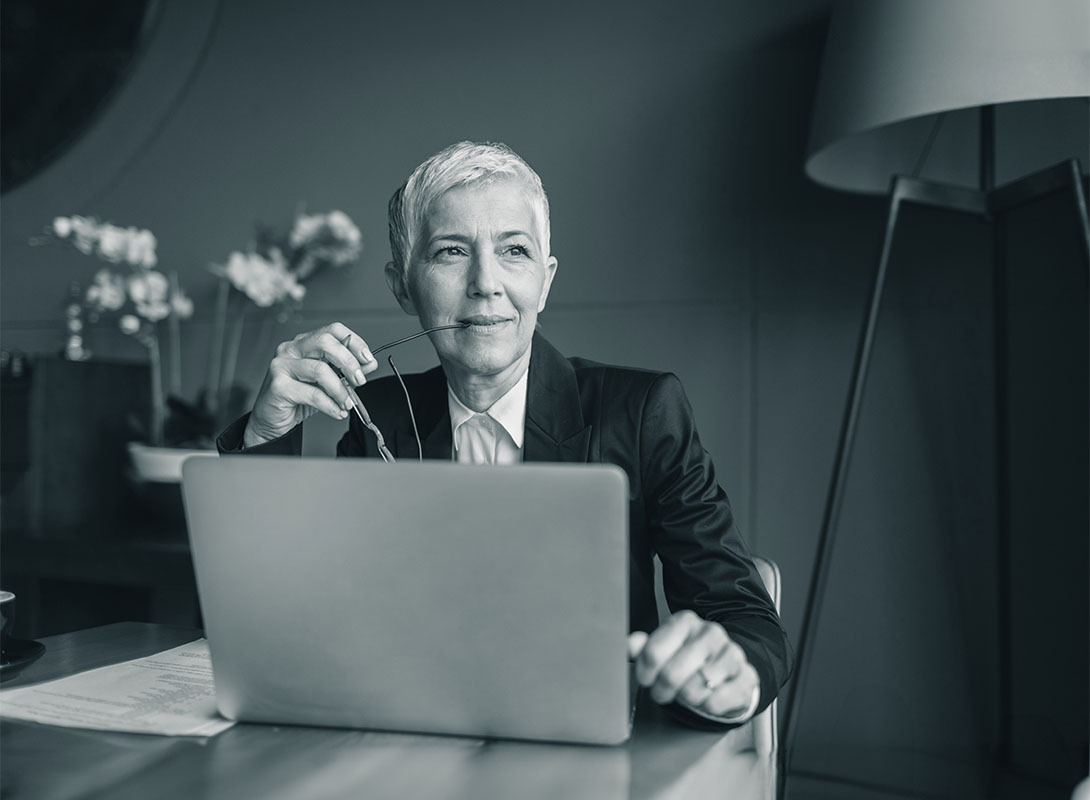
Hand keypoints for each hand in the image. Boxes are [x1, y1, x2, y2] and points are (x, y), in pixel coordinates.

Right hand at [243, 322, 377, 446]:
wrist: (271, 420)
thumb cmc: (297, 398)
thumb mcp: (327, 382)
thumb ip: (347, 371)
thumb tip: (369, 364)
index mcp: (304, 343)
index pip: (333, 330)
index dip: (354, 342)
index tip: (368, 359)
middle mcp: (291, 349)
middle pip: (326, 343)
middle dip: (349, 362)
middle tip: (359, 380)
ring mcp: (282, 366)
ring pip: (320, 370)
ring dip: (341, 389)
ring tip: (347, 403)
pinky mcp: (278, 386)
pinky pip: (312, 394)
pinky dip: (330, 405)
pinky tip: (337, 411)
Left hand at [628, 610, 758, 719]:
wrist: (729, 666)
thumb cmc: (690, 658)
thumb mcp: (664, 648)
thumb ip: (643, 647)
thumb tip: (630, 644)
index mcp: (685, 622)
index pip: (652, 653)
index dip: (644, 673)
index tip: (646, 679)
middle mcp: (710, 633)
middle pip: (671, 674)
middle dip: (662, 690)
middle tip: (662, 692)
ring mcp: (732, 653)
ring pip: (695, 688)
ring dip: (686, 698)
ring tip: (687, 692)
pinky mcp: (747, 676)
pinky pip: (718, 701)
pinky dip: (708, 706)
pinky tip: (706, 698)